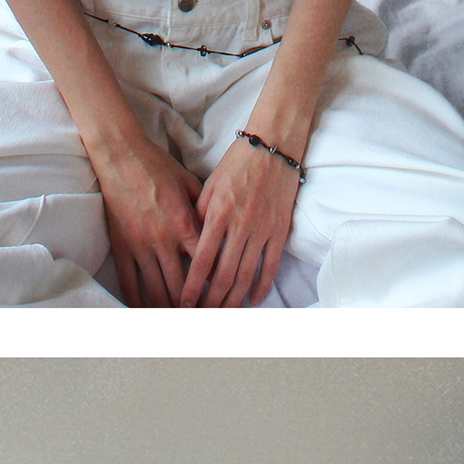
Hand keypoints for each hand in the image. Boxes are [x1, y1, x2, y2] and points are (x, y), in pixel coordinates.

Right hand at [91, 115, 203, 305]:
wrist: (122, 156)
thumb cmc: (159, 166)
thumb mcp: (191, 184)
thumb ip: (205, 211)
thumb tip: (221, 231)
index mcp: (185, 225)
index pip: (205, 266)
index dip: (214, 288)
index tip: (223, 301)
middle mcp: (164, 240)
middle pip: (182, 287)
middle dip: (194, 309)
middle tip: (203, 322)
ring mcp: (140, 246)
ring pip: (157, 291)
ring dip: (169, 310)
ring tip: (179, 323)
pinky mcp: (121, 247)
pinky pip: (129, 282)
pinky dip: (138, 302)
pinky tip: (146, 314)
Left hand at [179, 125, 299, 308]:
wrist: (274, 146)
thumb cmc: (237, 162)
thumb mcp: (209, 185)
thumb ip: (198, 215)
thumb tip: (189, 243)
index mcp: (218, 213)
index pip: (202, 259)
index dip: (192, 285)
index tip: (184, 302)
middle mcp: (240, 225)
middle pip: (224, 274)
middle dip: (211, 300)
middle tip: (201, 317)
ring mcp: (262, 229)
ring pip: (246, 274)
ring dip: (234, 299)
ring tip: (223, 315)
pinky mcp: (280, 230)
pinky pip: (270, 264)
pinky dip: (261, 284)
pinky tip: (252, 299)